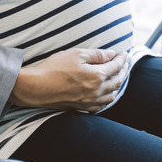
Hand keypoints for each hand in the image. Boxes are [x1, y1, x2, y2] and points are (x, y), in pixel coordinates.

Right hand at [10, 49, 128, 112]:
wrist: (36, 88)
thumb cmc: (54, 68)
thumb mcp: (75, 54)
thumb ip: (96, 54)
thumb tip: (111, 54)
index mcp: (97, 76)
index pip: (115, 66)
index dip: (121, 59)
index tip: (124, 53)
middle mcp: (96, 91)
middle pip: (117, 81)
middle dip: (123, 70)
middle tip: (125, 63)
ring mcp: (90, 101)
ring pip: (112, 95)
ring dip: (118, 84)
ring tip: (119, 76)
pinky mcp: (82, 107)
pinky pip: (102, 105)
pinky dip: (108, 98)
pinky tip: (107, 93)